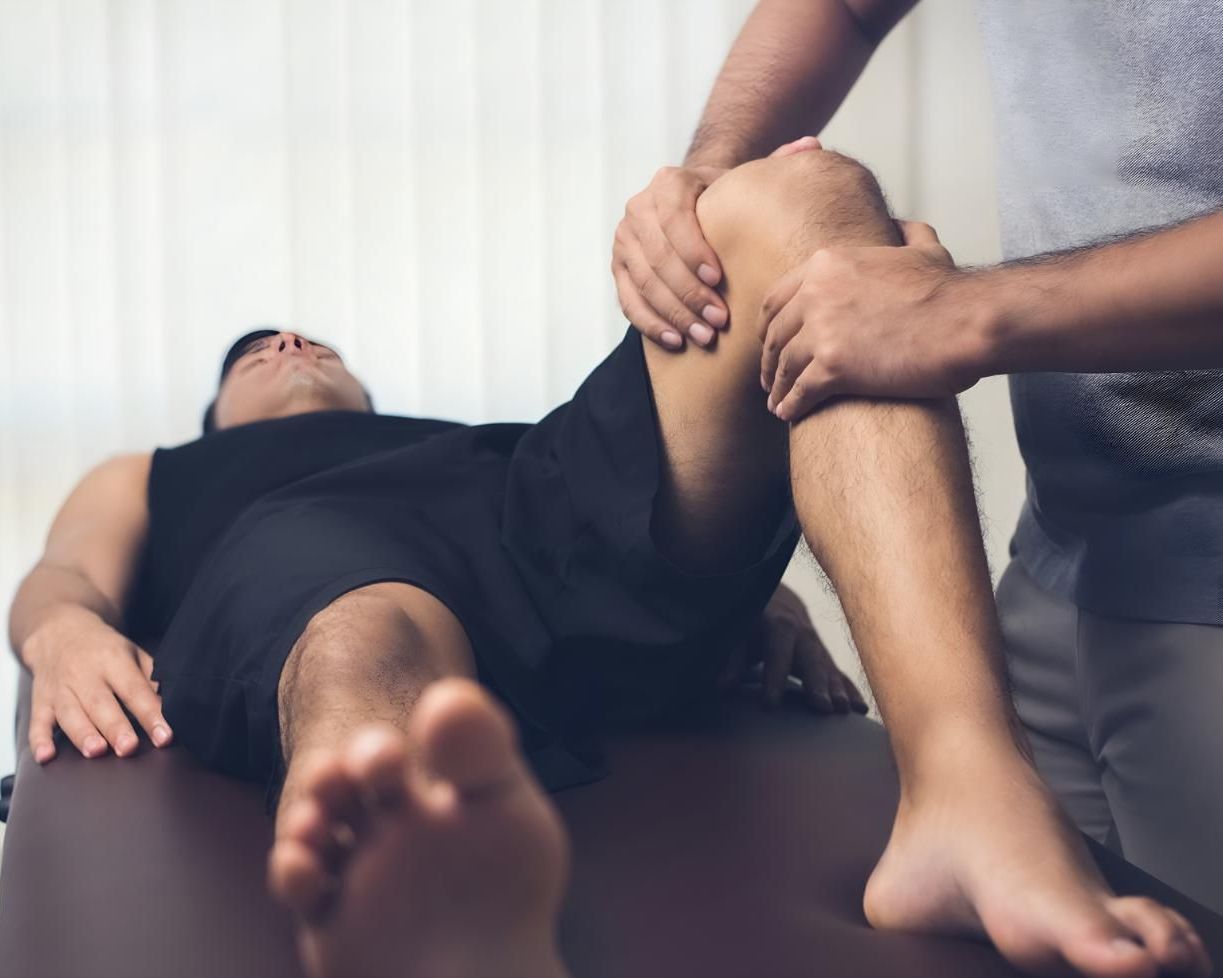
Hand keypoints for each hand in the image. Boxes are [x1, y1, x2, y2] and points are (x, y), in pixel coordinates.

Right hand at [21, 605, 171, 763]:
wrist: (59, 631)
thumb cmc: (103, 648)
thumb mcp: (132, 653)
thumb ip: (151, 677)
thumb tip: (171, 703)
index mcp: (113, 660)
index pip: (134, 690)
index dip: (150, 714)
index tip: (164, 735)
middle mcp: (85, 674)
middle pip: (100, 703)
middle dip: (115, 727)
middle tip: (128, 748)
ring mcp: (60, 688)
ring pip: (70, 713)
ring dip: (82, 734)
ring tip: (96, 751)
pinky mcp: (40, 700)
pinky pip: (37, 721)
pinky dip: (39, 740)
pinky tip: (45, 757)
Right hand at [614, 136, 823, 350]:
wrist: (693, 208)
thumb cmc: (725, 200)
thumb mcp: (747, 180)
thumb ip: (777, 164)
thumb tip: (812, 146)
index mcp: (668, 183)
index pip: (673, 217)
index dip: (692, 250)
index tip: (718, 279)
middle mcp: (638, 208)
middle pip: (657, 256)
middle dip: (688, 292)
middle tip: (718, 319)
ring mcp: (624, 242)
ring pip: (643, 283)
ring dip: (674, 313)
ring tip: (704, 336)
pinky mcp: (619, 270)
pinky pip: (629, 302)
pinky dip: (652, 324)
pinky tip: (678, 342)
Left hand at [719, 582, 868, 713]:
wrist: (777, 598)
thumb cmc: (751, 621)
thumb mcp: (738, 635)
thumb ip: (732, 660)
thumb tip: (722, 688)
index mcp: (777, 624)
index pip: (777, 652)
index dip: (773, 677)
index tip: (770, 704)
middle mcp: (802, 633)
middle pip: (811, 660)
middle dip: (817, 684)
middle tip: (823, 708)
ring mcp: (817, 645)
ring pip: (828, 667)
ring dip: (837, 689)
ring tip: (844, 711)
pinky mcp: (825, 656)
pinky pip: (839, 673)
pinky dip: (850, 690)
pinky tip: (861, 709)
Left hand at [758, 221, 986, 421]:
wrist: (965, 322)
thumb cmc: (949, 290)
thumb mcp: (925, 247)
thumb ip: (904, 232)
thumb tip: (898, 224)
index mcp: (827, 264)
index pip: (778, 297)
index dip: (769, 325)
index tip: (769, 341)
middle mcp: (816, 294)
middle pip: (775, 333)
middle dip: (768, 359)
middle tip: (768, 377)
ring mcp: (822, 331)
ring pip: (784, 365)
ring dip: (776, 387)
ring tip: (776, 401)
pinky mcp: (833, 367)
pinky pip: (799, 391)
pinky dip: (790, 404)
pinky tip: (788, 414)